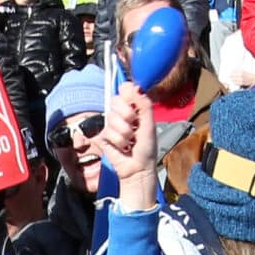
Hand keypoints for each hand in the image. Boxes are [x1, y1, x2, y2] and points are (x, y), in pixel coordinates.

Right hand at [101, 87, 157, 206]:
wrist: (138, 168)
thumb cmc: (146, 148)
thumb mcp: (149, 124)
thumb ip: (144, 105)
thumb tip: (137, 87)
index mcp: (134, 107)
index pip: (125, 88)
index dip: (127, 92)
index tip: (133, 101)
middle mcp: (122, 113)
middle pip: (116, 100)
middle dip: (127, 114)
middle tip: (134, 125)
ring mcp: (112, 124)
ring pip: (112, 117)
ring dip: (125, 132)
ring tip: (130, 141)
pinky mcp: (105, 136)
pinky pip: (109, 132)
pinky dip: (119, 141)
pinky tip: (123, 147)